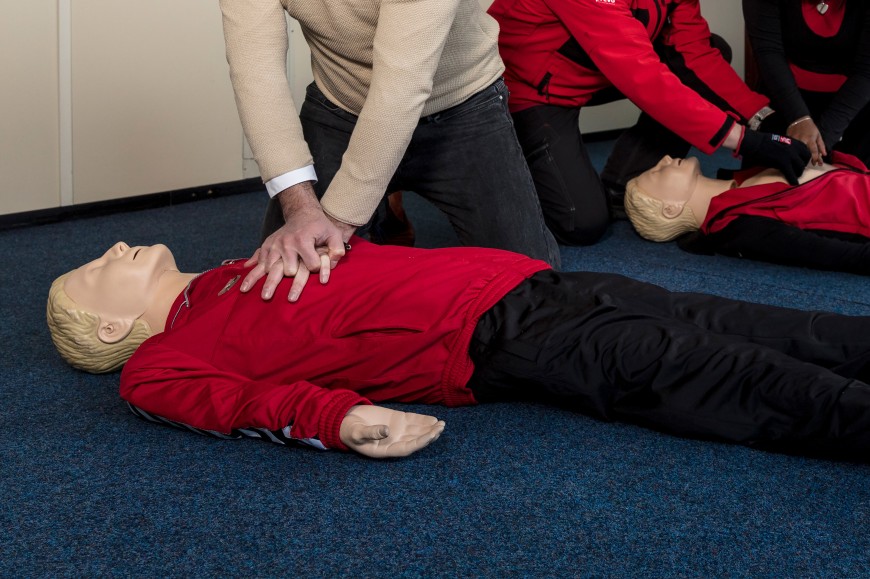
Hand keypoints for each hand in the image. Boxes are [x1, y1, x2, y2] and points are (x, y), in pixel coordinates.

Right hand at [241, 182, 348, 301]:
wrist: (302, 213)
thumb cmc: (320, 227)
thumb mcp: (334, 234)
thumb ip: (337, 248)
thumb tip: (334, 261)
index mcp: (303, 240)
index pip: (311, 266)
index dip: (317, 268)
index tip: (317, 266)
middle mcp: (286, 243)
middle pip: (287, 271)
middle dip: (292, 279)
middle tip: (282, 288)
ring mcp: (275, 244)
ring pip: (269, 269)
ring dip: (266, 281)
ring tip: (257, 295)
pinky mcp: (267, 245)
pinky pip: (259, 260)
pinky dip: (253, 272)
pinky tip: (246, 285)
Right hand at [339, 405, 444, 457]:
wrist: (345, 421)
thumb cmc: (349, 431)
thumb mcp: (356, 433)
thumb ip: (370, 433)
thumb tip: (385, 431)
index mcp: (385, 449)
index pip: (406, 448)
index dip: (419, 442)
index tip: (431, 436)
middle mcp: (394, 441)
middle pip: (415, 440)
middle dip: (429, 435)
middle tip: (441, 428)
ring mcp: (397, 431)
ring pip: (417, 431)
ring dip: (429, 428)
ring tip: (442, 424)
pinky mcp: (396, 420)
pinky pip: (412, 421)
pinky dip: (423, 420)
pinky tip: (433, 419)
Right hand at [738, 129, 811, 184]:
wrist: (754, 143)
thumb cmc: (762, 142)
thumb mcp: (780, 141)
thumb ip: (787, 147)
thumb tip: (788, 155)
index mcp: (794, 141)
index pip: (806, 151)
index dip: (803, 159)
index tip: (798, 163)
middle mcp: (794, 147)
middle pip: (806, 159)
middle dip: (802, 166)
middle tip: (796, 171)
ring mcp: (790, 155)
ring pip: (800, 167)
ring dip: (797, 173)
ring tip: (793, 178)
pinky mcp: (783, 162)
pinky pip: (791, 174)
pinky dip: (793, 180)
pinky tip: (793, 184)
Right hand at [787, 117, 826, 165]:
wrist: (799, 120)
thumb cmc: (810, 128)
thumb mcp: (818, 135)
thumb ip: (821, 145)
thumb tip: (824, 154)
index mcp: (810, 139)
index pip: (813, 151)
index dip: (815, 158)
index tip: (817, 163)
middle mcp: (802, 141)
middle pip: (805, 153)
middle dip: (809, 159)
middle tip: (813, 164)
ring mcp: (794, 141)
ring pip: (798, 152)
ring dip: (802, 157)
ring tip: (805, 162)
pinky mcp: (789, 140)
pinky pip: (792, 148)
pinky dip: (794, 152)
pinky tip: (796, 156)